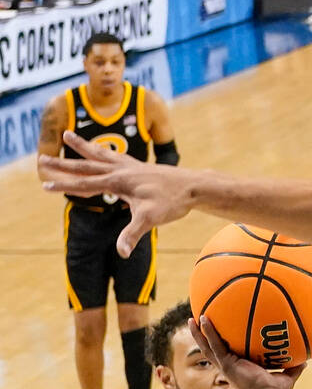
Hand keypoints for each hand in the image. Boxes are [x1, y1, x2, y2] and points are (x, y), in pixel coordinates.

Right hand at [40, 131, 192, 257]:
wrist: (193, 186)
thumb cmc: (172, 202)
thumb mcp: (150, 220)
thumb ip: (132, 234)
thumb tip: (121, 253)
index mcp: (118, 182)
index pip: (84, 185)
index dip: (63, 186)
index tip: (44, 185)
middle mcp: (121, 170)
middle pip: (85, 166)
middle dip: (62, 164)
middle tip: (40, 158)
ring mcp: (131, 166)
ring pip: (99, 155)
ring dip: (82, 147)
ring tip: (67, 135)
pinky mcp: (140, 166)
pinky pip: (115, 156)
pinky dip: (103, 152)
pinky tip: (102, 151)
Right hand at [189, 316, 305, 388]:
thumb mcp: (287, 377)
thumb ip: (295, 368)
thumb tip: (307, 360)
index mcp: (240, 368)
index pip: (228, 354)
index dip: (222, 346)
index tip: (219, 336)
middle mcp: (230, 366)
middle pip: (212, 349)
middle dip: (204, 337)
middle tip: (198, 323)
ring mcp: (226, 365)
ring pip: (207, 347)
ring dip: (199, 333)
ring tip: (192, 319)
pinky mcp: (226, 364)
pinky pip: (215, 345)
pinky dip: (208, 332)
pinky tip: (203, 319)